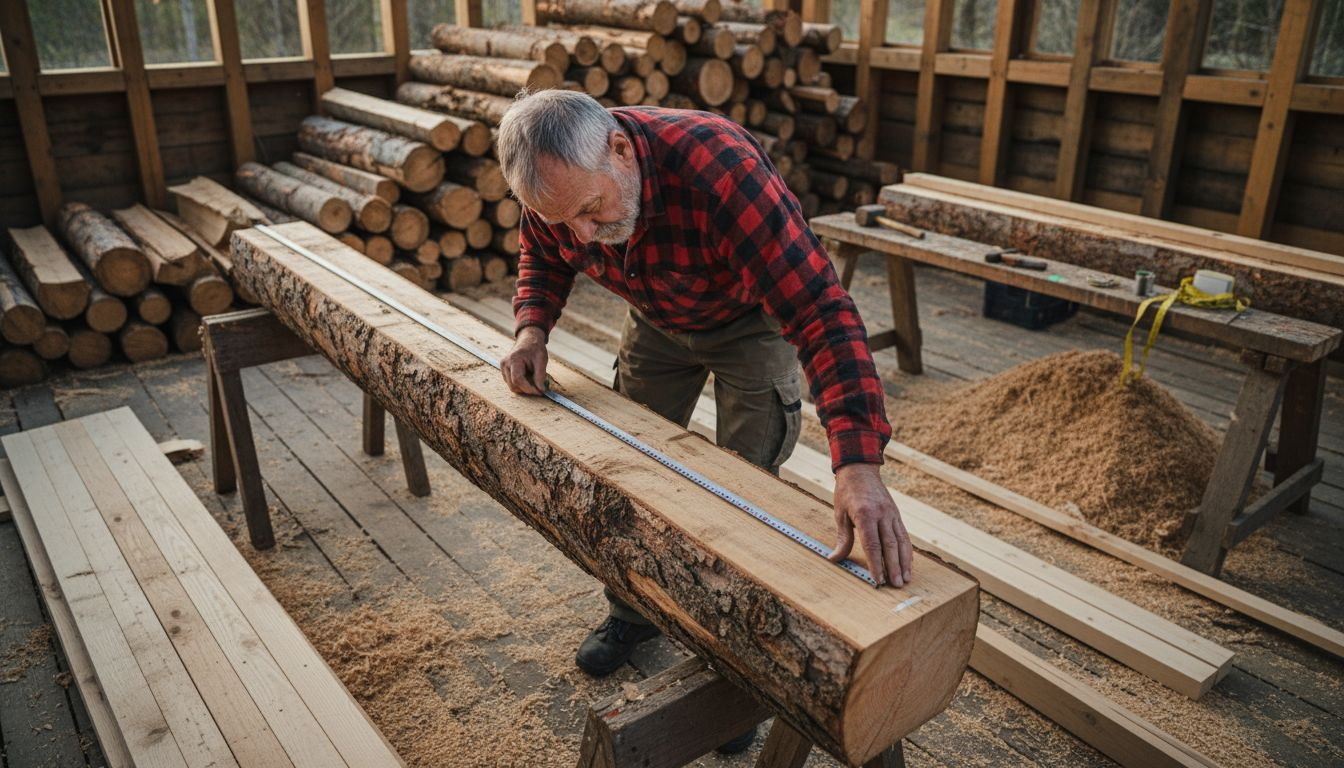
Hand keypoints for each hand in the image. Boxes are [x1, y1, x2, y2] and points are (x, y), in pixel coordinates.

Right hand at [501, 326, 548, 394]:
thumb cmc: (535, 348)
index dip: (528, 389)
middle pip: (513, 385)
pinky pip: (511, 382)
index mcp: (514, 359)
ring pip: (512, 386)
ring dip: (524, 387)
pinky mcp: (504, 370)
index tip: (539, 392)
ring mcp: (503, 367)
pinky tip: (528, 377)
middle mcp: (505, 364)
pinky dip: (521, 384)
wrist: (528, 340)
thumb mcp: (541, 360)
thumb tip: (540, 390)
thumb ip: (540, 375)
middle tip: (539, 388)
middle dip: (526, 390)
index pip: (517, 380)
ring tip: (534, 380)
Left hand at [828, 463, 912, 587]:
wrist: (860, 470)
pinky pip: (904, 535)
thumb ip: (842, 538)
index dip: (876, 564)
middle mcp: (882, 515)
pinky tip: (908, 564)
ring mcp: (891, 515)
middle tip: (896, 585)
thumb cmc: (847, 493)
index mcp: (865, 515)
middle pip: (889, 546)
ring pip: (901, 542)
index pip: (872, 545)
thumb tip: (834, 559)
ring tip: (905, 579)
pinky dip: (907, 551)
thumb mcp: (840, 514)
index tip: (878, 580)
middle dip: (893, 567)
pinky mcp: (896, 515)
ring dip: (904, 562)